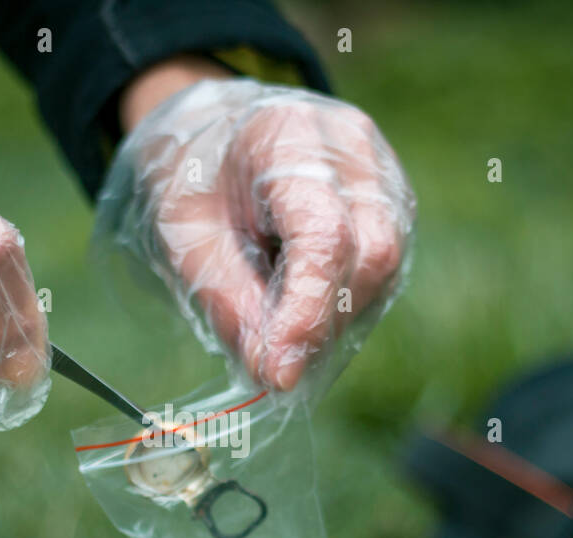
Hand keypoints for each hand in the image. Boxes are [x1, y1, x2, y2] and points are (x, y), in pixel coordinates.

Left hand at [108, 68, 414, 393]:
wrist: (208, 128)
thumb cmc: (189, 175)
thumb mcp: (181, 237)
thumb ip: (228, 302)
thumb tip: (273, 372)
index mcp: (291, 136)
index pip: (325, 236)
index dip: (308, 315)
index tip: (281, 374)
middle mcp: (353, 147)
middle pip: (370, 254)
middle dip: (323, 324)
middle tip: (272, 365)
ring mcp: (381, 171)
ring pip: (384, 269)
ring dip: (334, 319)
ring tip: (280, 335)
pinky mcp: (390, 200)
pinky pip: (381, 269)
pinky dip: (342, 304)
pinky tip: (302, 312)